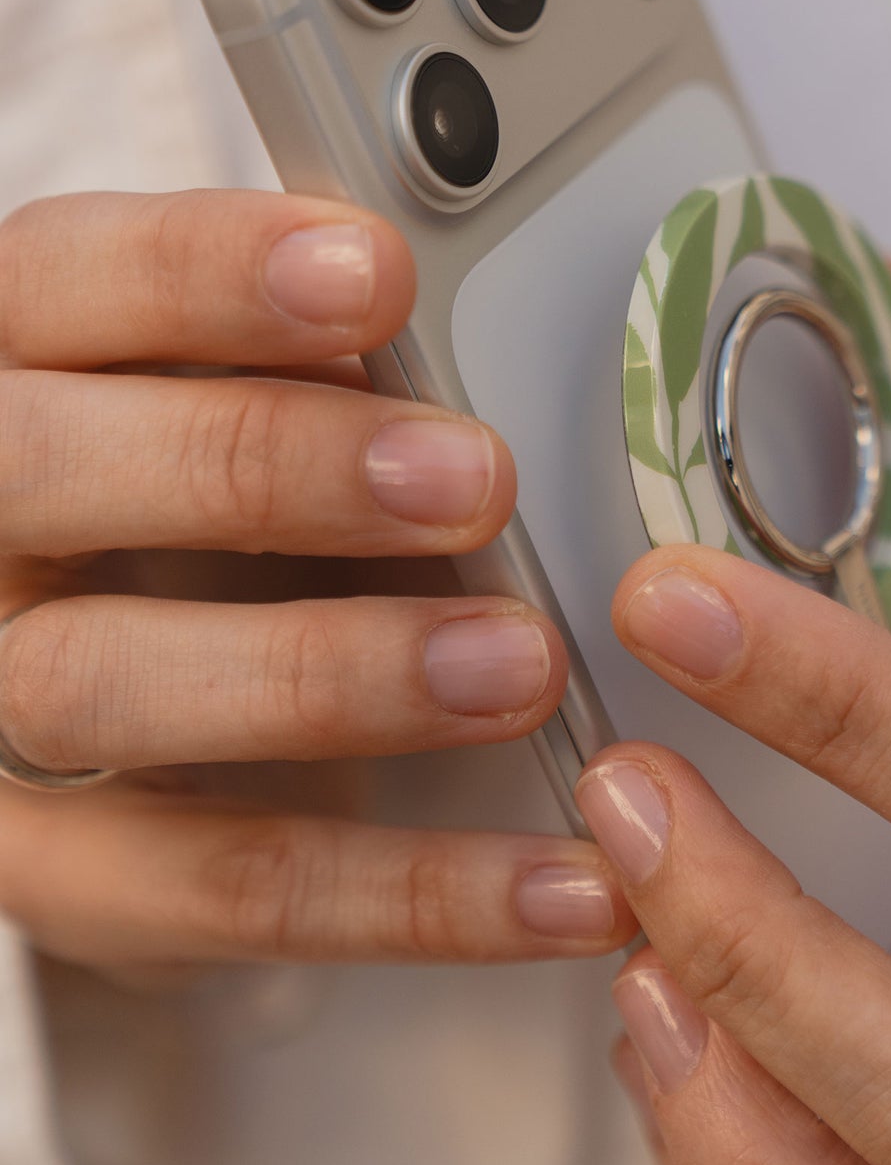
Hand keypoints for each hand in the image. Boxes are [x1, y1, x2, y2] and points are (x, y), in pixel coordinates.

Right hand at [0, 189, 633, 979]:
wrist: (136, 697)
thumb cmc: (219, 500)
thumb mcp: (253, 400)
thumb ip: (317, 367)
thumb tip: (457, 352)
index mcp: (22, 364)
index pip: (72, 279)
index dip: (211, 271)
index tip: (374, 272)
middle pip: (51, 470)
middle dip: (270, 467)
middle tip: (470, 480)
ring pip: (107, 684)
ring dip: (333, 676)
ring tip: (520, 667)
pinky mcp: (57, 868)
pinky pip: (222, 889)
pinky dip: (410, 893)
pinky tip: (562, 881)